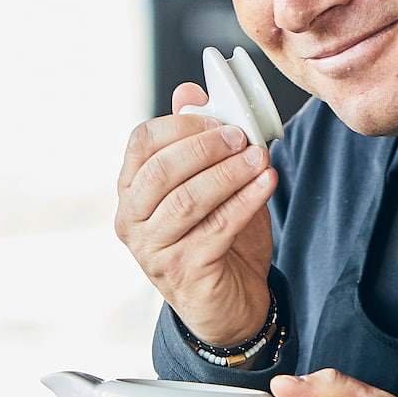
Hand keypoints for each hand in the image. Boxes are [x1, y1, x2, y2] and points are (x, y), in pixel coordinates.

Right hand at [114, 82, 277, 344]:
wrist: (230, 305)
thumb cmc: (215, 240)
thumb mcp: (206, 185)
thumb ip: (195, 141)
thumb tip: (189, 91)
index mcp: (131, 192)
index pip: (142, 143)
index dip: (182, 126)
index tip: (222, 120)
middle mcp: (131, 221)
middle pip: (162, 170)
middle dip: (207, 147)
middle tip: (244, 137)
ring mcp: (153, 250)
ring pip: (187, 200)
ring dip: (230, 173)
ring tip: (261, 158)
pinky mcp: (183, 272)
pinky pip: (216, 228)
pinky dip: (245, 201)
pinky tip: (267, 183)